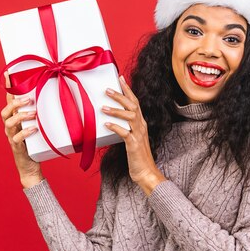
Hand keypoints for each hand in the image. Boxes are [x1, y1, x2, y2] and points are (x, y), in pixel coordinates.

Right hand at [1, 71, 43, 188]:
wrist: (32, 167)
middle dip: (15, 103)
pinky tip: (35, 129)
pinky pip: (18, 138)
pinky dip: (26, 132)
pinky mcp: (17, 147)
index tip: (9, 73)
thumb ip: (44, 113)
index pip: (8, 100)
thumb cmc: (37, 144)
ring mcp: (12, 137)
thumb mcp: (40, 125)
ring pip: (9, 123)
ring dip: (21, 116)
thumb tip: (59, 96)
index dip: (8, 87)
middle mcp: (10, 127)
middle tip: (28, 99)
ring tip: (33, 113)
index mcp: (14, 119)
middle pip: (5, 111)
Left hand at [102, 76, 164, 194]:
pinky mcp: (134, 145)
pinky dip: (116, 126)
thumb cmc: (137, 157)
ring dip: (116, 110)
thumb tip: (111, 120)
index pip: (135, 102)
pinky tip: (106, 124)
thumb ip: (125, 128)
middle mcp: (141, 126)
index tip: (120, 78)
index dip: (128, 90)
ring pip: (130, 116)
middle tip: (107, 89)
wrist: (146, 172)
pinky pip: (125, 133)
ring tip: (103, 107)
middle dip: (120, 96)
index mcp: (141, 123)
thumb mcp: (131, 139)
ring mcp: (139, 135)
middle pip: (133, 106)